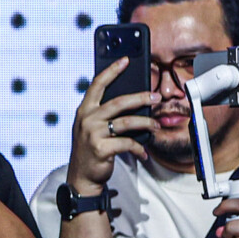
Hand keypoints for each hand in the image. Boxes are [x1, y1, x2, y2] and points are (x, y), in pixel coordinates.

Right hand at [68, 61, 155, 189]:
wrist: (82, 177)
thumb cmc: (91, 149)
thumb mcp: (92, 127)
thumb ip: (104, 113)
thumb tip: (134, 102)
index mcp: (84, 110)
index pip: (97, 85)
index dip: (111, 71)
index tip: (124, 60)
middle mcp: (87, 119)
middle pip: (119, 102)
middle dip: (141, 98)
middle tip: (156, 98)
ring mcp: (93, 134)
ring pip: (127, 122)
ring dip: (146, 123)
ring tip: (156, 125)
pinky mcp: (101, 148)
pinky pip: (128, 143)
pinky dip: (139, 148)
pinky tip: (143, 152)